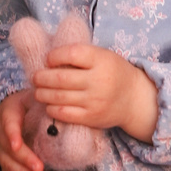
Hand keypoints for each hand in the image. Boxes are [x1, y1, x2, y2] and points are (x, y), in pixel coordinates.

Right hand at [0, 92, 45, 170]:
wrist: (7, 110)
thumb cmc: (26, 104)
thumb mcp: (32, 97)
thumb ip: (44, 103)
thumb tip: (64, 109)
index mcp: (7, 113)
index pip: (8, 124)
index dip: (11, 135)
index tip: (17, 145)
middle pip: (8, 150)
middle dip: (24, 161)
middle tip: (40, 169)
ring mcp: (0, 149)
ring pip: (8, 165)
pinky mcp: (4, 162)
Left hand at [32, 43, 158, 141]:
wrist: (134, 99)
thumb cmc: (113, 73)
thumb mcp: (103, 56)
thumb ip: (80, 54)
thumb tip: (48, 57)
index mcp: (101, 60)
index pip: (71, 54)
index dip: (54, 56)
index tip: (48, 59)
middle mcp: (98, 80)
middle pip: (60, 78)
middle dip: (41, 77)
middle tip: (35, 77)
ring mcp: (95, 100)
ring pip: (59, 97)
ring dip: (42, 93)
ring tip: (38, 91)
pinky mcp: (91, 117)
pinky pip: (64, 114)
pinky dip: (52, 109)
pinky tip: (49, 105)